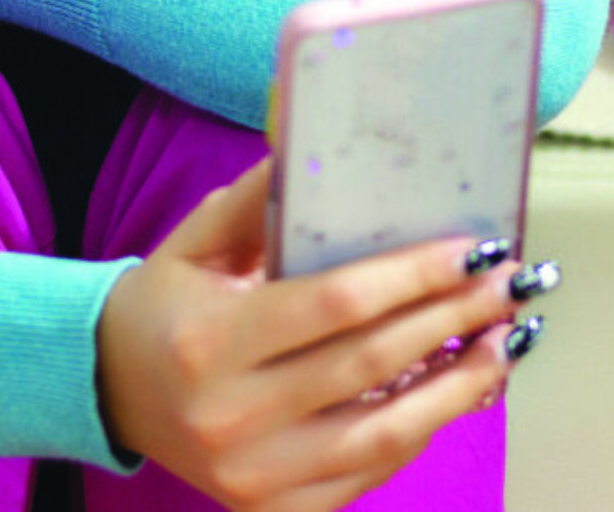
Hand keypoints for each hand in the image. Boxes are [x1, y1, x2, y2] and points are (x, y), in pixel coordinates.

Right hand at [97, 159, 533, 511]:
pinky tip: (455, 391)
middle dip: (449, 317)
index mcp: (211, 340)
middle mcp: (231, 415)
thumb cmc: (160, 304)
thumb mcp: (195, 242)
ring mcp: (254, 474)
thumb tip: (313, 139)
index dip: (409, 277)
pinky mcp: (272, 507)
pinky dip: (418, 431)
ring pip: (382, 434)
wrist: (107, 389)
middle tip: (506, 282)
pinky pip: (366, 472)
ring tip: (505, 340)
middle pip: (368, 363)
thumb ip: (255, 199)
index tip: (468, 250)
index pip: (333, 305)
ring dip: (456, 385)